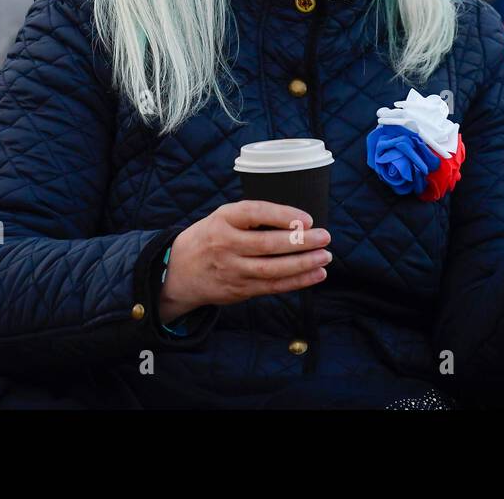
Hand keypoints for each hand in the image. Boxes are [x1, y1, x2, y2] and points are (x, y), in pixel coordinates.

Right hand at [158, 201, 332, 322]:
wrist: (178, 271)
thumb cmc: (211, 237)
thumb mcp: (223, 218)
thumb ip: (253, 217)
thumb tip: (298, 220)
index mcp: (223, 220)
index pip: (254, 213)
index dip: (282, 215)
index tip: (307, 219)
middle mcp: (226, 245)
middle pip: (266, 245)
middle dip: (299, 242)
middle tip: (324, 237)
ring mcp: (232, 270)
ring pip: (272, 269)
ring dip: (302, 264)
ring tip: (325, 257)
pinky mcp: (239, 290)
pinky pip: (272, 286)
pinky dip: (297, 282)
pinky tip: (316, 275)